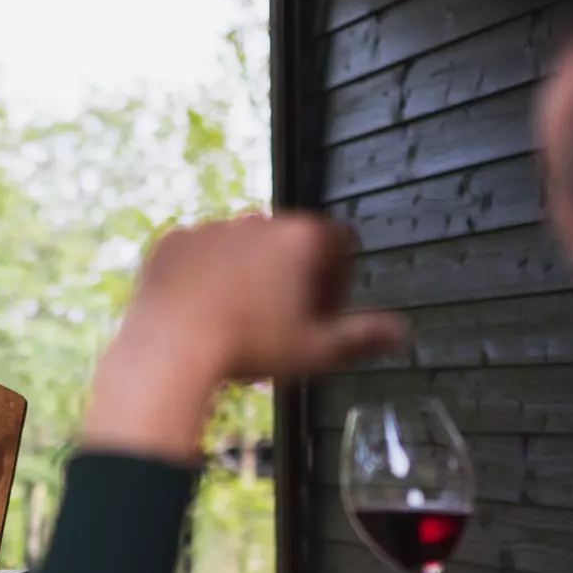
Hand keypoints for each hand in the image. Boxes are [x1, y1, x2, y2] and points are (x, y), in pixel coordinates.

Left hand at [82, 214, 408, 461]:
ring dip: (247, 273)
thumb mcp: (315, 351)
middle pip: (288, 242)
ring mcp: (211, 227)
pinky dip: (203, 275)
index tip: (325, 309)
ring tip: (239, 319)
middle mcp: (257, 221)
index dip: (338, 277)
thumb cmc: (248, 348)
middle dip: (291, 276)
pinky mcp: (174, 241)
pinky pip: (197, 253)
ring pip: (241, 246)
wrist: (171, 348)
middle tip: (282, 321)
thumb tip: (400, 332)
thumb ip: (360, 337)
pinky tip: (203, 311)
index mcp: (299, 239)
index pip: (338, 243)